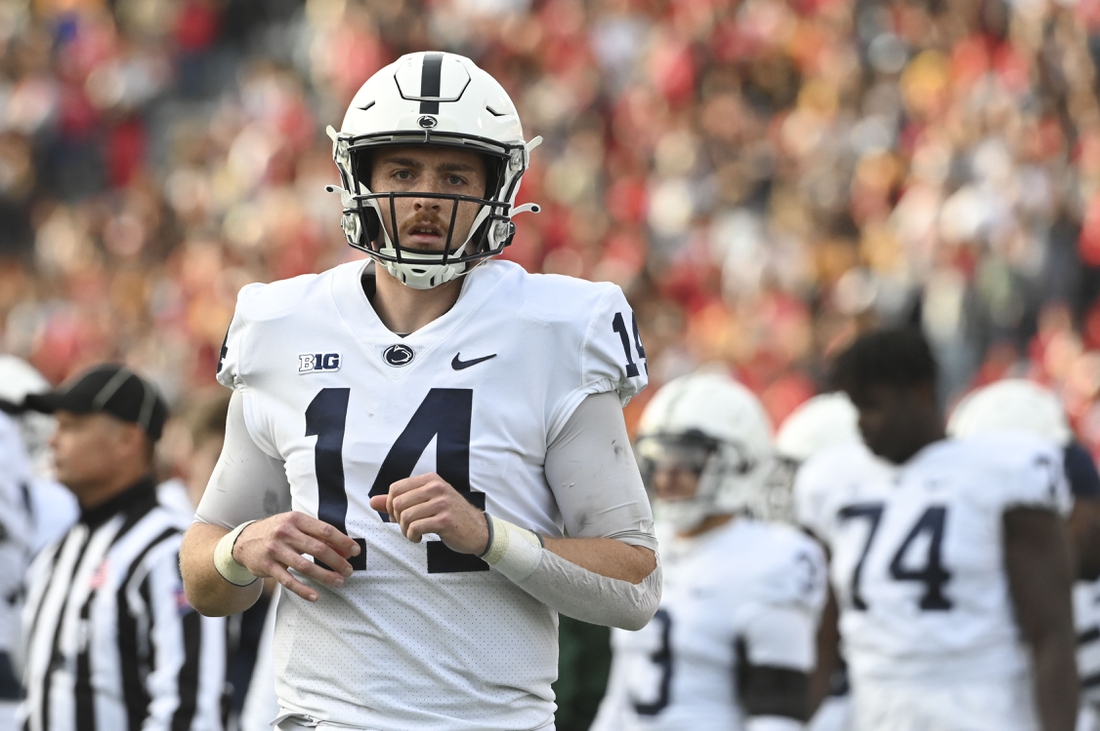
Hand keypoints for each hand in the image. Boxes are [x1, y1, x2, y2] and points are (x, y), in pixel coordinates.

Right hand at [233, 512, 360, 602]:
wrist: (244, 540)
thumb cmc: (277, 532)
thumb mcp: (295, 526)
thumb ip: (317, 535)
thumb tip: (344, 548)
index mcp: (296, 519)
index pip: (325, 530)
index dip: (343, 541)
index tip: (355, 551)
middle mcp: (286, 532)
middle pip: (318, 549)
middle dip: (337, 561)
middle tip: (349, 570)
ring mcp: (276, 550)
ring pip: (305, 566)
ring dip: (325, 576)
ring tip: (338, 582)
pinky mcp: (268, 566)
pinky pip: (288, 580)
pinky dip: (303, 590)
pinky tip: (315, 596)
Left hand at [368, 472, 488, 554]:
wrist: (478, 530)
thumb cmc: (451, 515)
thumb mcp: (425, 503)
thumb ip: (398, 501)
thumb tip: (373, 501)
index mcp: (430, 479)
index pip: (396, 488)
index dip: (390, 505)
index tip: (398, 516)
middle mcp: (436, 487)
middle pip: (398, 502)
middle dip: (397, 519)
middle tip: (406, 527)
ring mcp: (442, 503)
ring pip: (406, 517)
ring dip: (405, 530)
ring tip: (414, 533)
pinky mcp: (445, 520)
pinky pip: (416, 528)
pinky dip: (412, 536)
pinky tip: (420, 537)